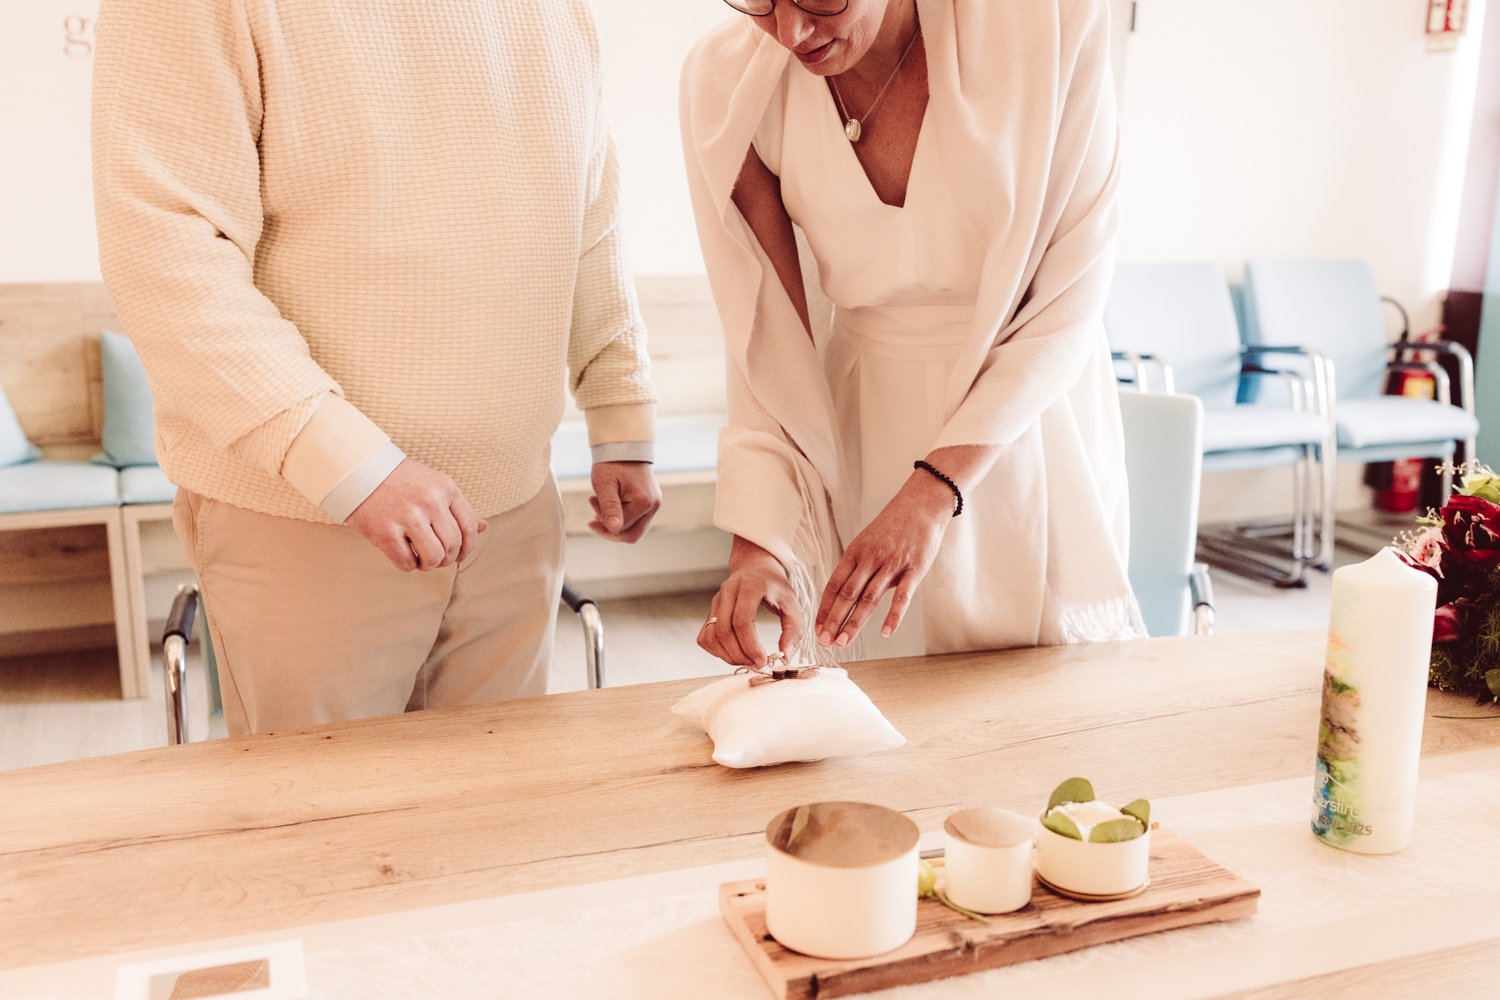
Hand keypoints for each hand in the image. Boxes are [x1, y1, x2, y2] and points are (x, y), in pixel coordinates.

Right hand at [346, 458, 483, 571]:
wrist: (357, 470)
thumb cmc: (398, 479)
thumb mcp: (434, 484)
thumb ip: (457, 507)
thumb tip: (484, 527)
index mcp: (446, 488)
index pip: (470, 526)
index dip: (468, 547)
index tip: (460, 555)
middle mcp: (430, 502)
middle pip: (453, 545)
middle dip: (447, 558)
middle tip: (436, 558)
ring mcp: (408, 517)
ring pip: (434, 557)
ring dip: (429, 564)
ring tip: (421, 559)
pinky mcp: (385, 533)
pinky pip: (407, 563)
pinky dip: (409, 565)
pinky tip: (404, 555)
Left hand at [588, 461, 660, 542]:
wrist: (625, 446)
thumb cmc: (611, 463)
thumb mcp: (604, 484)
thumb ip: (609, 507)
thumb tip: (614, 528)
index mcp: (643, 502)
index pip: (620, 528)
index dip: (602, 522)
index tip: (591, 502)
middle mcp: (653, 506)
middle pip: (631, 535)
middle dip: (610, 529)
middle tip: (593, 514)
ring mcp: (654, 504)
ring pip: (635, 529)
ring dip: (616, 523)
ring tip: (600, 506)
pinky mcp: (652, 502)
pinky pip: (638, 520)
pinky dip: (623, 517)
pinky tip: (610, 505)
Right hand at [699, 536, 802, 666]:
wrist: (755, 567)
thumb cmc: (775, 586)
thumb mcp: (792, 604)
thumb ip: (793, 630)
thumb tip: (784, 656)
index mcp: (749, 587)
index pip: (742, 621)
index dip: (750, 645)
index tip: (763, 660)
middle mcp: (727, 592)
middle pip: (724, 631)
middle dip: (740, 654)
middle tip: (756, 665)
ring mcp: (716, 601)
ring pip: (712, 635)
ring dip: (727, 655)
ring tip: (746, 661)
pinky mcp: (710, 611)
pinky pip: (705, 636)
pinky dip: (716, 650)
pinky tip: (733, 653)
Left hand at [815, 470, 953, 647]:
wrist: (922, 505)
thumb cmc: (894, 526)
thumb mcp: (868, 541)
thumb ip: (859, 566)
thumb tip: (846, 592)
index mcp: (855, 552)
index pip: (834, 585)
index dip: (824, 608)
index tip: (817, 628)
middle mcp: (870, 559)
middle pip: (847, 594)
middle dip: (834, 620)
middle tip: (824, 641)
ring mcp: (892, 564)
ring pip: (869, 598)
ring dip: (855, 623)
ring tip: (844, 642)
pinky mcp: (914, 569)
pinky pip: (902, 596)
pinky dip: (893, 616)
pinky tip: (886, 632)